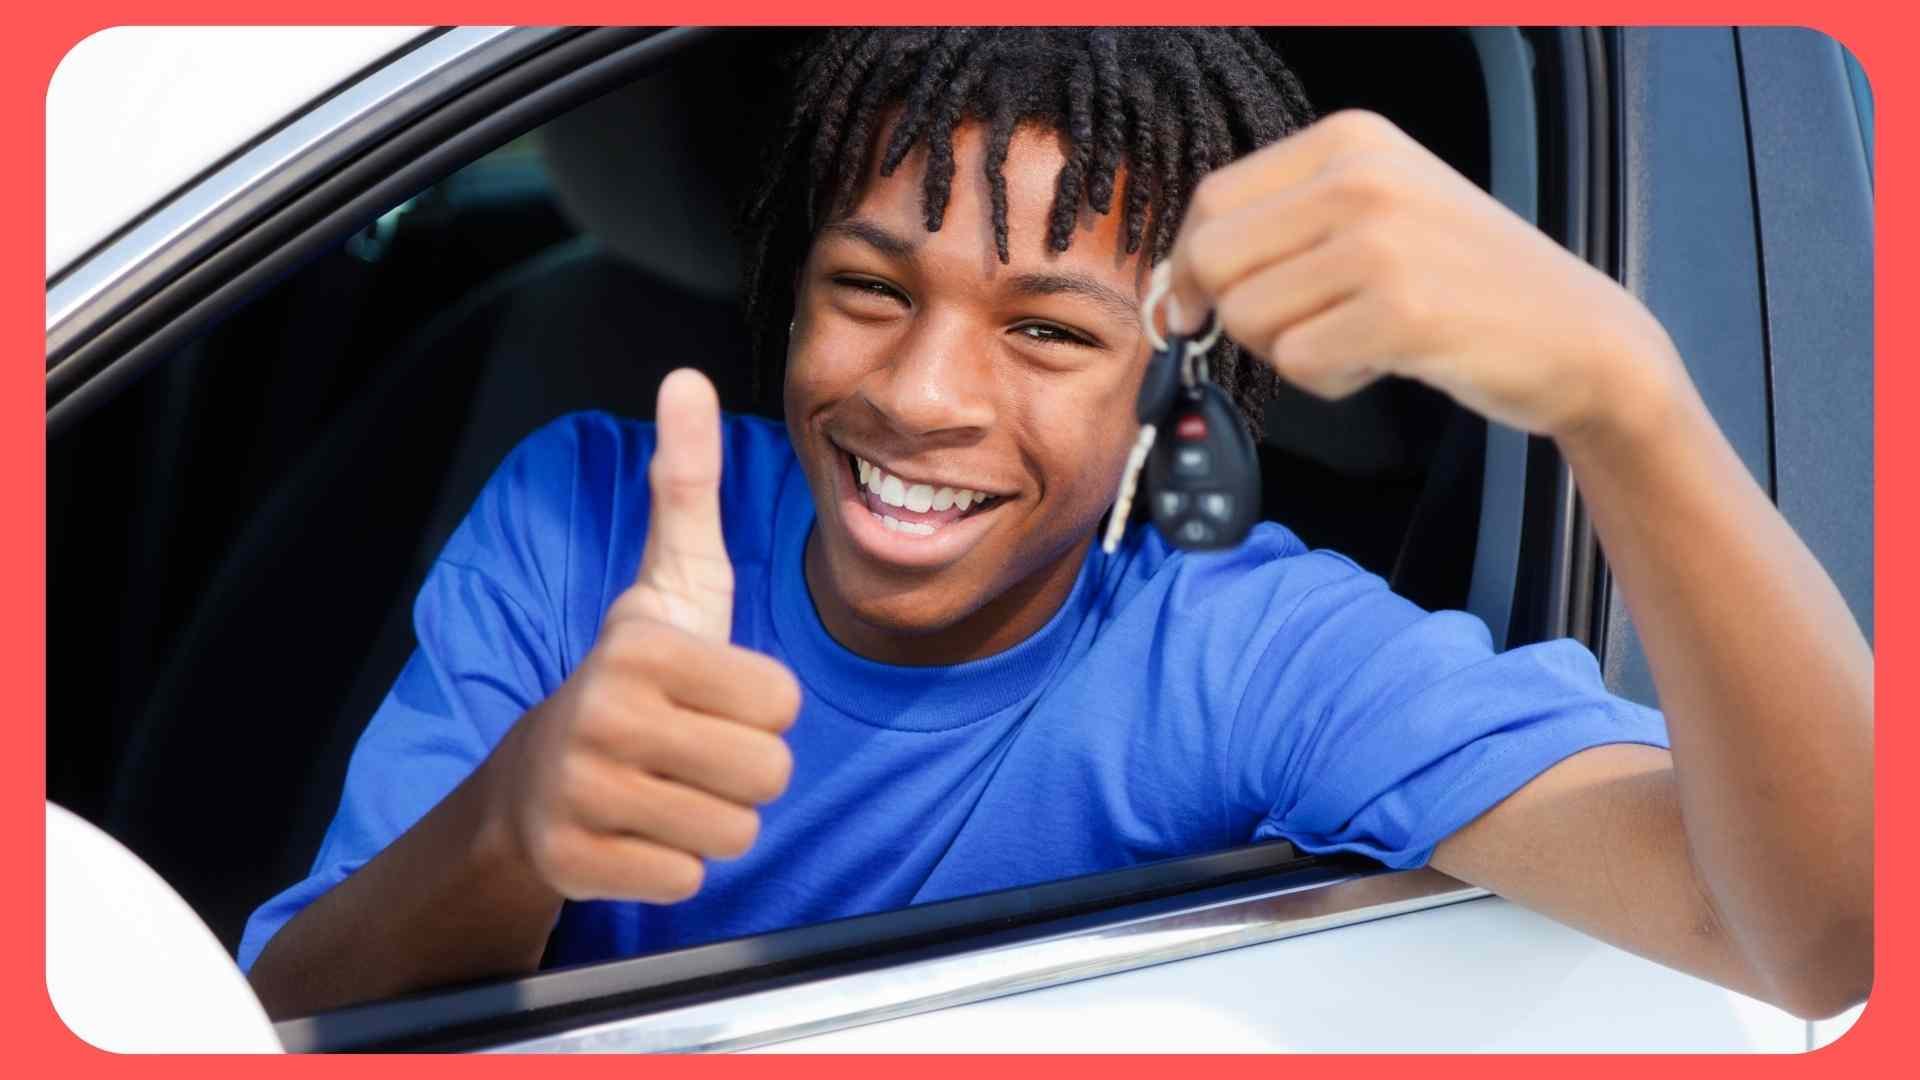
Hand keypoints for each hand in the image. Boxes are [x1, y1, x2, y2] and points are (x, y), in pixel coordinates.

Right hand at [484, 369, 800, 903]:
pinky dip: (675, 863)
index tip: (713, 694)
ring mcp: (582, 794)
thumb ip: (687, 484)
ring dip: (714, 817)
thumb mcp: (672, 580)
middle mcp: (603, 716)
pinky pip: (690, 879)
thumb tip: (686, 377)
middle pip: (767, 774)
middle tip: (694, 748)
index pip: (782, 702)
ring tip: (667, 784)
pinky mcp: (576, 863)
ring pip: (734, 833)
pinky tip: (639, 828)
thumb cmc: (635, 674)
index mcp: (640, 646)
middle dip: (746, 768)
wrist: (537, 778)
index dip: (763, 706)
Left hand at [1163, 110, 1689, 442]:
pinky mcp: (1400, 311)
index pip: (1212, 200)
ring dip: (1292, 350)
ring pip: (1248, 317)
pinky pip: (1298, 362)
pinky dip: (1329, 380)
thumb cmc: (1468, 282)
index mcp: (1350, 141)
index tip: (1194, 306)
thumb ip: (1284, 229)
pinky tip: (1383, 361)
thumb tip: (1175, 287)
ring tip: (1361, 337)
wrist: (1579, 334)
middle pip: (1213, 259)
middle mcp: (1361, 178)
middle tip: (1292, 332)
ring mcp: (1381, 242)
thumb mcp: (1381, 214)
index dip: (1188, 266)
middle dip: (1234, 314)